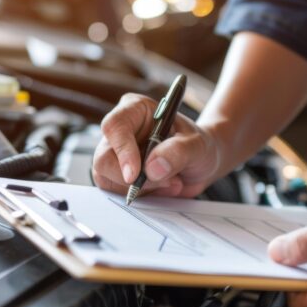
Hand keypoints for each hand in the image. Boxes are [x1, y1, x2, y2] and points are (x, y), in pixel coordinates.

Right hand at [92, 93, 221, 197]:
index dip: (122, 150)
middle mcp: (121, 132)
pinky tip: (161, 188)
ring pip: (106, 179)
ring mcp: (117, 155)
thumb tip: (152, 168)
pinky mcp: (118, 176)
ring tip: (170, 182)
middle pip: (103, 159)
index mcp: (135, 110)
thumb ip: (177, 152)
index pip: (115, 126)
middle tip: (165, 181)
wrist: (202, 163)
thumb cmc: (198, 145)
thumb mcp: (197, 145)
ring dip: (141, 189)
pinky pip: (116, 192)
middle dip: (133, 179)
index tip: (135, 174)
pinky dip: (141, 196)